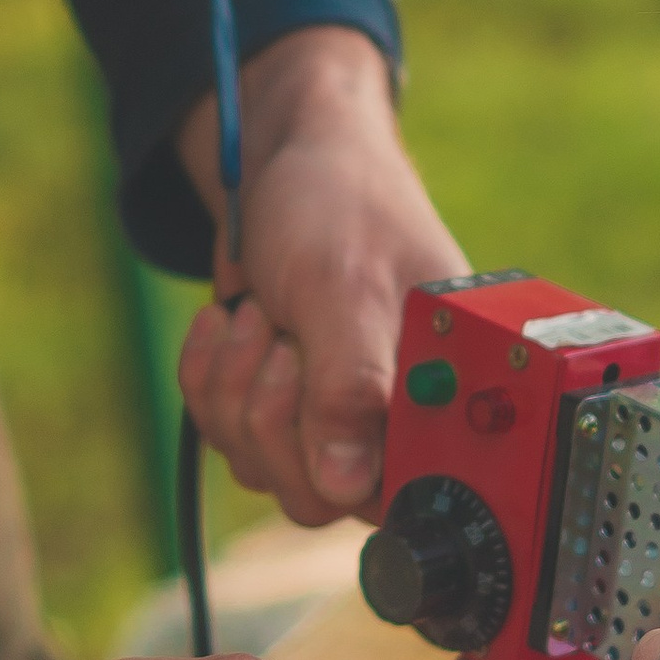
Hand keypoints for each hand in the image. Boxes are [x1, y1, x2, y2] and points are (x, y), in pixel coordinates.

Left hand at [174, 25, 464, 524]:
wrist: (287, 160)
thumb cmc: (341, 205)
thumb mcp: (344, 289)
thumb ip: (351, 389)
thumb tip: (349, 487)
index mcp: (448, 395)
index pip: (411, 496)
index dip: (351, 467)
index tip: (312, 383)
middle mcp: (399, 420)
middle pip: (320, 499)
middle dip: (274, 413)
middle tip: (281, 336)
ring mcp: (336, 419)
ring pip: (264, 470)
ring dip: (237, 388)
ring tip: (258, 314)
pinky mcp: (282, 408)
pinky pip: (228, 438)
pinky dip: (211, 380)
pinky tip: (228, 321)